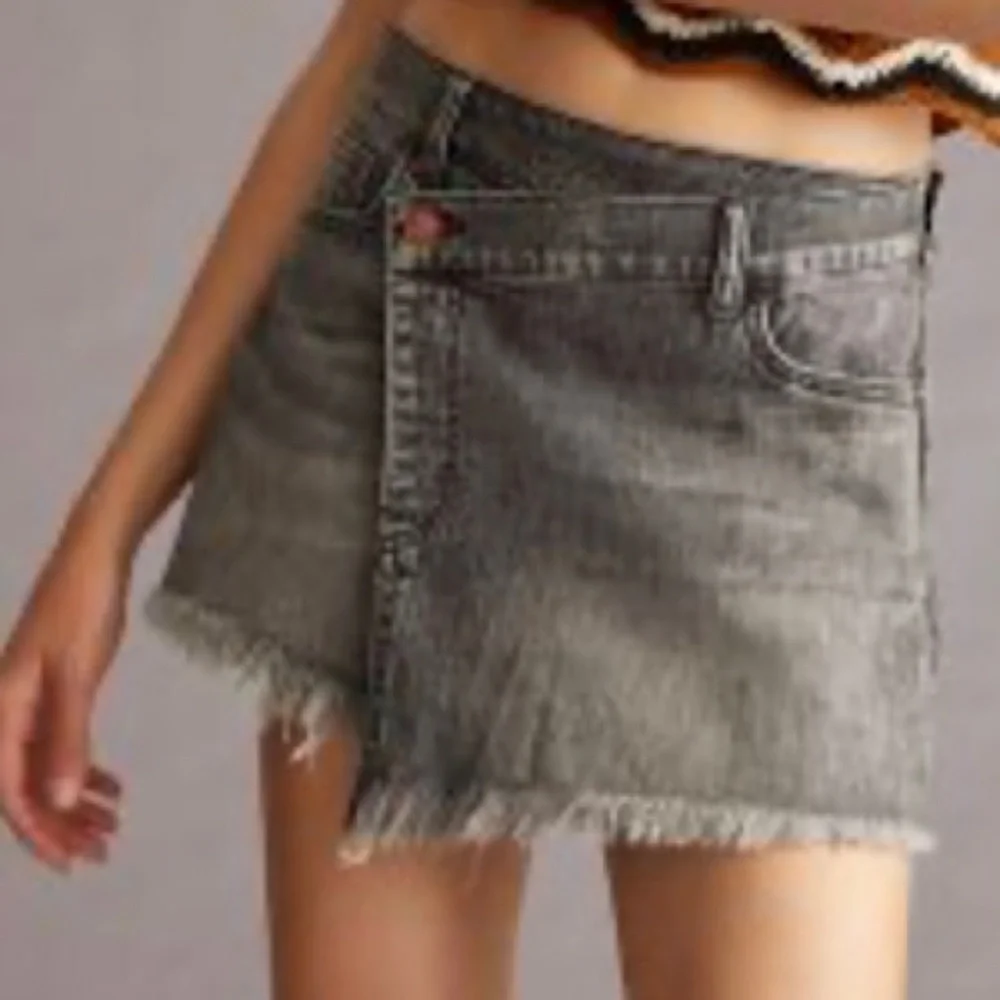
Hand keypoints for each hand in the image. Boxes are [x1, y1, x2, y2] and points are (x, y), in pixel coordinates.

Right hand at [0, 514, 127, 872]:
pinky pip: (62, 745)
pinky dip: (86, 769)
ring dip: (78, 801)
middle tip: (104, 851)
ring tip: (115, 827)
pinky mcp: (56, 693)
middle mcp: (10, 713)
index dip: (39, 831)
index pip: (12, 790)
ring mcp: (33, 703)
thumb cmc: (82, 609)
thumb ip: (69, 737)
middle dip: (63, 824)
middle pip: (29, 786)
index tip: (71, 862)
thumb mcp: (77, 675)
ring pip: (48, 768)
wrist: (95, 558)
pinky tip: (114, 787)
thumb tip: (61, 801)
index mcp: (3, 711)